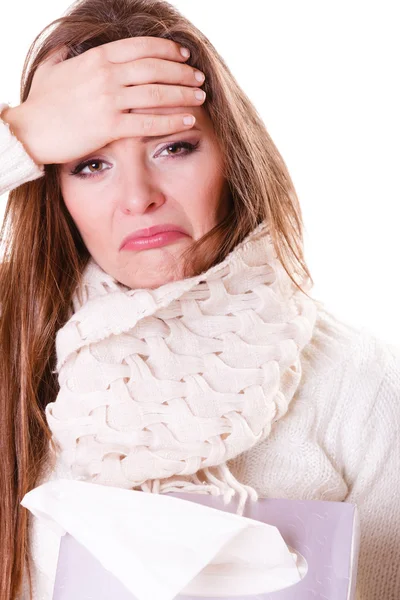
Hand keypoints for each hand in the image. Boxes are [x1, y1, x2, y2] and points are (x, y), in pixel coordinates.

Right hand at [3, 36, 204, 164]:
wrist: (29, 131)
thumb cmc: (40, 103)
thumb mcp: (51, 69)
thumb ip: (66, 57)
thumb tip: (69, 50)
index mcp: (97, 58)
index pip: (141, 47)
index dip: (167, 50)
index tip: (184, 55)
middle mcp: (106, 75)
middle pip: (155, 68)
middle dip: (182, 71)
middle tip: (199, 77)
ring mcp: (109, 101)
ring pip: (156, 93)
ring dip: (183, 94)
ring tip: (200, 97)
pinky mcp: (110, 127)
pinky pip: (148, 122)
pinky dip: (172, 120)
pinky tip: (188, 120)